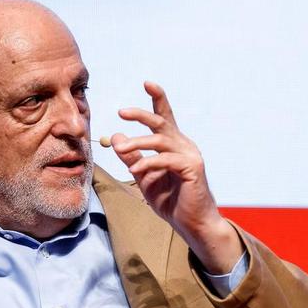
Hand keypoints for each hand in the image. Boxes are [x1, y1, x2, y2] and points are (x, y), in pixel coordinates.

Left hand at [111, 81, 241, 273]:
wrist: (191, 224)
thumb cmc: (170, 200)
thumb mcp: (144, 176)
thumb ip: (131, 156)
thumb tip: (115, 136)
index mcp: (174, 144)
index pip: (165, 116)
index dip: (158, 98)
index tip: (147, 83)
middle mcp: (184, 145)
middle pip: (162, 121)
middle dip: (142, 114)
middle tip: (121, 111)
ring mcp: (190, 155)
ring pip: (160, 140)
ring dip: (137, 143)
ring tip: (120, 149)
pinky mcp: (192, 169)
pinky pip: (165, 160)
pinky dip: (148, 163)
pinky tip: (134, 170)